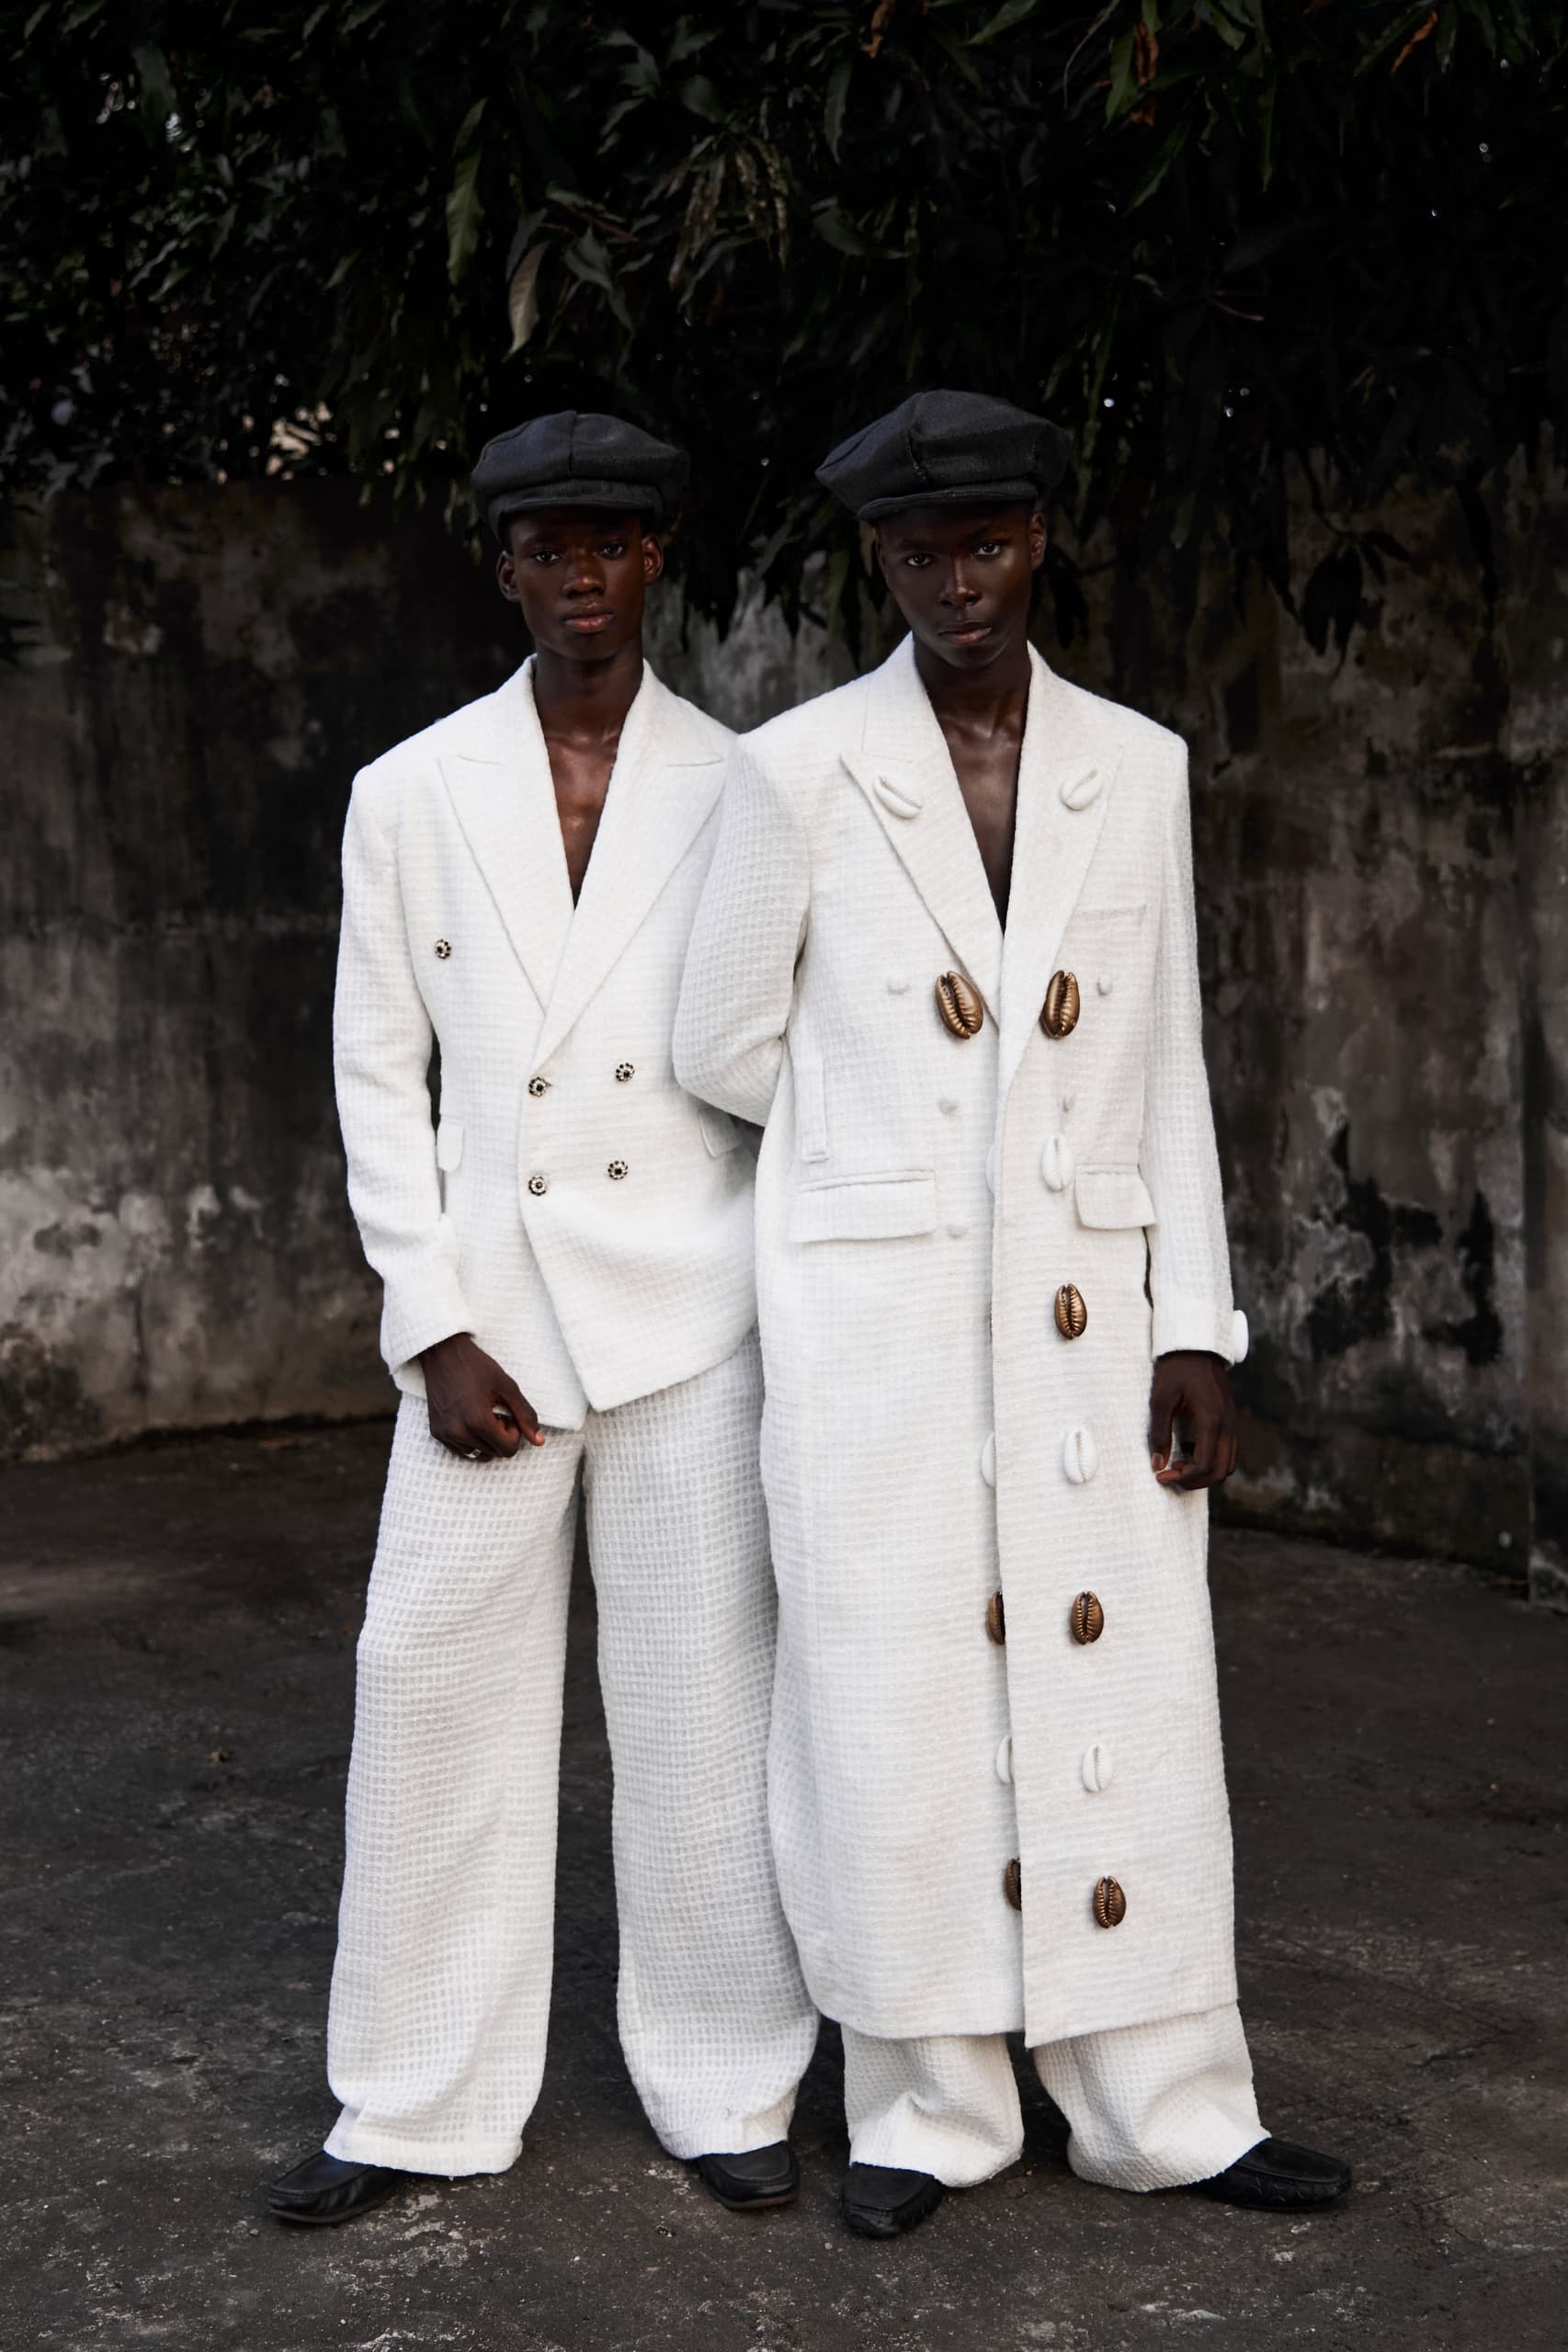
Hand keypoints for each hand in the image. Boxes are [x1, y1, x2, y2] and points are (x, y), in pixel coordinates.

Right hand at [419, 1333, 544, 1460]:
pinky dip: (472, 1440)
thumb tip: (540, 1442)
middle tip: (497, 1412)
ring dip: (486, 1439)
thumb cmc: (477, 1367)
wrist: (443, 1354)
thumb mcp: (508, 1388)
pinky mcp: (437, 1432)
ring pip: (478, 1453)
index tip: (508, 1414)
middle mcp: (459, 1432)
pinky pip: (461, 1450)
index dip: (515, 1433)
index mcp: (478, 1421)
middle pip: (494, 1453)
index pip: (507, 1450)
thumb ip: (525, 1416)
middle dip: (501, 1436)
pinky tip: (471, 1419)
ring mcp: (445, 1434)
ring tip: (484, 1415)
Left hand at [1148, 1350, 1235, 1491]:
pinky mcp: (1229, 1419)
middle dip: (1195, 1481)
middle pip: (1220, 1471)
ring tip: (1179, 1463)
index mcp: (1211, 1420)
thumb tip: (1158, 1464)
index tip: (1161, 1476)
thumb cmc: (1176, 1369)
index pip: (1204, 1465)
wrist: (1196, 1344)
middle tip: (1170, 1474)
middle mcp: (1227, 1425)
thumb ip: (1159, 1433)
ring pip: (1228, 1464)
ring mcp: (1232, 1422)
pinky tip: (1188, 1447)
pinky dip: (1211, 1459)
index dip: (1183, 1478)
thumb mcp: (1161, 1399)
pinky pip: (1228, 1451)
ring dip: (1205, 1472)